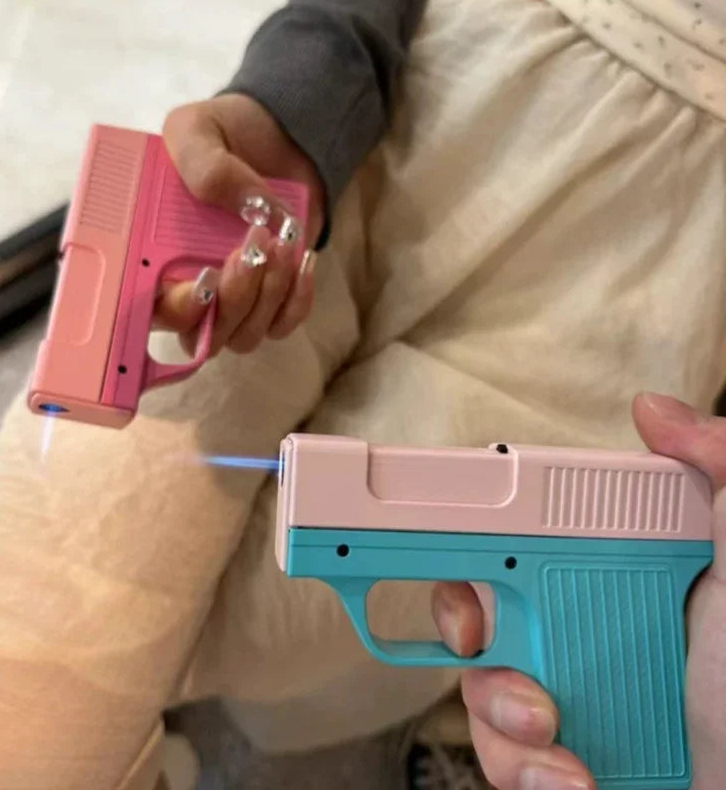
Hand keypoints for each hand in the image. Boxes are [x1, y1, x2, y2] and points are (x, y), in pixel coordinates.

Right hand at [153, 93, 325, 354]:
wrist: (276, 139)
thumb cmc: (222, 138)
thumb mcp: (198, 130)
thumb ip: (205, 163)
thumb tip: (248, 207)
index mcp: (153, 257)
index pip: (150, 312)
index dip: (175, 311)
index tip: (204, 280)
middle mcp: (190, 291)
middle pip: (203, 337)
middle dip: (232, 301)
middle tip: (252, 246)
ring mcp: (233, 301)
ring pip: (244, 336)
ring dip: (268, 294)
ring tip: (282, 238)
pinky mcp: (273, 301)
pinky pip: (282, 325)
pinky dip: (297, 299)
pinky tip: (301, 256)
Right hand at [431, 392, 725, 789]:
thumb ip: (718, 477)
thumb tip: (653, 409)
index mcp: (602, 571)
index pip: (512, 536)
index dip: (471, 543)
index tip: (465, 553)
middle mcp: (573, 624)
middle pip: (471, 605)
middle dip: (462, 626)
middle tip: (482, 644)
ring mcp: (562, 690)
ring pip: (474, 684)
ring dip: (497, 712)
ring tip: (552, 732)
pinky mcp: (555, 754)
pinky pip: (498, 754)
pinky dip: (521, 771)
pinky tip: (573, 778)